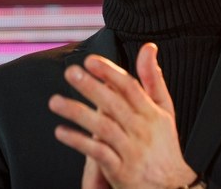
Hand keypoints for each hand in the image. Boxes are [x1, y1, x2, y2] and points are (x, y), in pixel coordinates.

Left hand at [48, 43, 197, 188]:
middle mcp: (141, 129)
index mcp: (151, 113)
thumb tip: (148, 49)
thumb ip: (153, 79)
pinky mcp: (121, 171)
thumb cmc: (164, 146)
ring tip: (56, 102)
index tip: (91, 61)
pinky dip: (79, 142)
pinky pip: (98, 153)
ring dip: (78, 113)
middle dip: (91, 87)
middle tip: (71, 74)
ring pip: (103, 128)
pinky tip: (62, 132)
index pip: (130, 87)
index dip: (110, 72)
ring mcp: (131, 150)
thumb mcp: (164, 110)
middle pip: (114, 104)